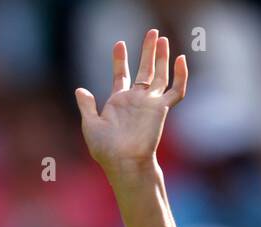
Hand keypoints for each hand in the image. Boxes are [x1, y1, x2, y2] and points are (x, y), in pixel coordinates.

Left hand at [74, 29, 187, 176]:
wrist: (124, 162)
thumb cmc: (106, 149)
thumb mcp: (90, 125)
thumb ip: (87, 106)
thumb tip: (79, 89)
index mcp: (119, 102)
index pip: (121, 75)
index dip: (120, 60)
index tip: (119, 44)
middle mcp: (136, 100)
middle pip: (144, 70)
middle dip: (147, 51)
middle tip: (151, 32)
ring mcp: (150, 103)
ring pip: (160, 75)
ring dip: (161, 57)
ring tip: (162, 38)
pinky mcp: (161, 109)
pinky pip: (176, 90)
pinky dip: (181, 76)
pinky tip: (181, 60)